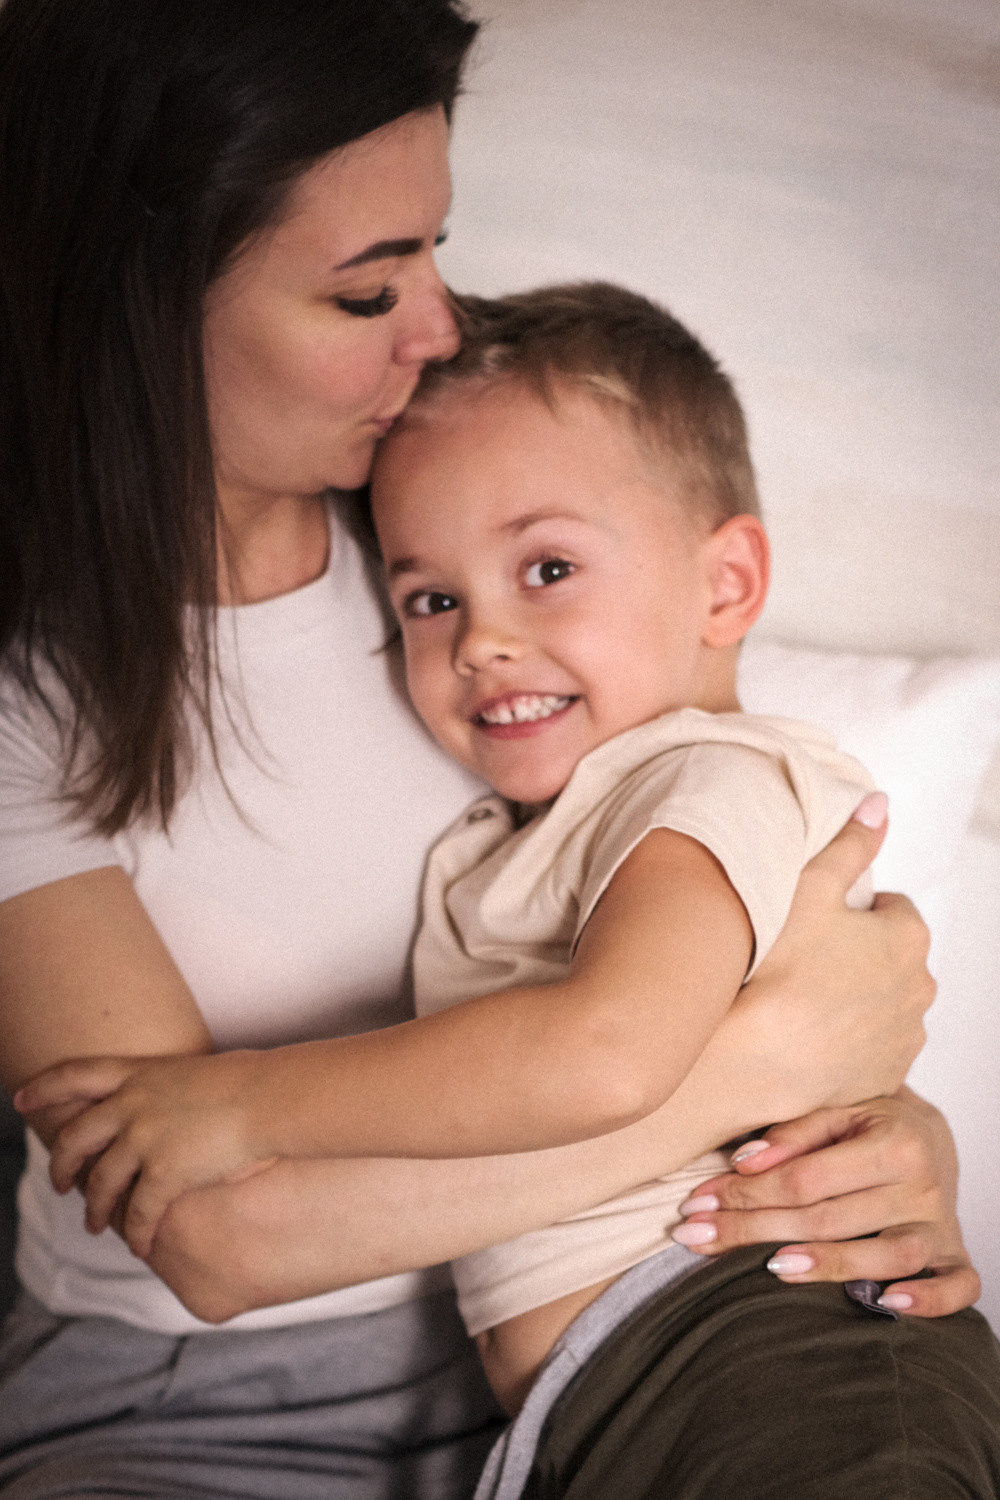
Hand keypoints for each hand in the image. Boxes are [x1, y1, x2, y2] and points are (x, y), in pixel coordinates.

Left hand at [14, 1051, 277, 1258]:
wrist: (271, 1098)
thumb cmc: (253, 1081)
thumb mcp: (201, 1074)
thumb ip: (176, 1088)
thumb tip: (178, 1101)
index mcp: (141, 1074)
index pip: (76, 1074)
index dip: (44, 1087)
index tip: (20, 1099)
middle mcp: (133, 1104)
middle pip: (76, 1137)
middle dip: (61, 1163)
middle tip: (58, 1182)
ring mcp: (144, 1139)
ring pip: (100, 1182)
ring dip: (94, 1208)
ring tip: (93, 1225)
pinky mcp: (164, 1174)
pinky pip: (138, 1213)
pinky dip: (135, 1232)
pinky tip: (137, 1246)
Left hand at [671, 1089, 979, 1315]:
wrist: (931, 1139)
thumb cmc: (870, 1125)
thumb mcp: (836, 1112)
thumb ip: (792, 1133)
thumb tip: (742, 1160)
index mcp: (893, 1142)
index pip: (806, 1177)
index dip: (747, 1192)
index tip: (698, 1203)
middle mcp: (921, 1186)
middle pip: (829, 1218)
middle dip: (756, 1230)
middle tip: (699, 1238)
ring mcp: (940, 1227)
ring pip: (884, 1255)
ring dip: (827, 1265)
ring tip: (770, 1268)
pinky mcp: (954, 1256)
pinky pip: (956, 1286)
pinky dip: (930, 1300)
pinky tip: (888, 1304)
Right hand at [718, 798, 933, 1124]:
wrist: (750, 1059)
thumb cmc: (774, 969)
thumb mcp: (807, 886)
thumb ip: (849, 843)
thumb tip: (879, 806)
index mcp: (908, 937)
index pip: (890, 907)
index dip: (850, 909)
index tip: (814, 920)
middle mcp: (919, 989)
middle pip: (889, 957)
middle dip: (857, 954)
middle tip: (801, 954)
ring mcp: (903, 1038)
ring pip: (881, 1004)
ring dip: (854, 998)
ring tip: (799, 996)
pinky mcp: (882, 1078)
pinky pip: (870, 1048)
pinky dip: (847, 1039)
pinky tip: (806, 1032)